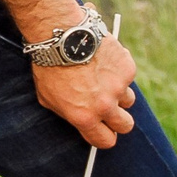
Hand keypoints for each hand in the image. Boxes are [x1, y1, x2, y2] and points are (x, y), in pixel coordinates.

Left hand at [33, 31, 138, 146]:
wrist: (61, 35)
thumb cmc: (49, 67)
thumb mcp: (48, 97)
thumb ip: (68, 113)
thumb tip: (80, 120)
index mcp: (84, 117)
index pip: (105, 141)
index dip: (105, 137)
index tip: (103, 130)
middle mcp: (104, 106)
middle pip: (126, 125)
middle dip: (119, 120)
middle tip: (109, 108)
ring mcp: (118, 88)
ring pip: (129, 100)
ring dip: (119, 93)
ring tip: (101, 78)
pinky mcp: (127, 69)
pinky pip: (128, 76)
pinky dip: (118, 70)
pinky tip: (102, 59)